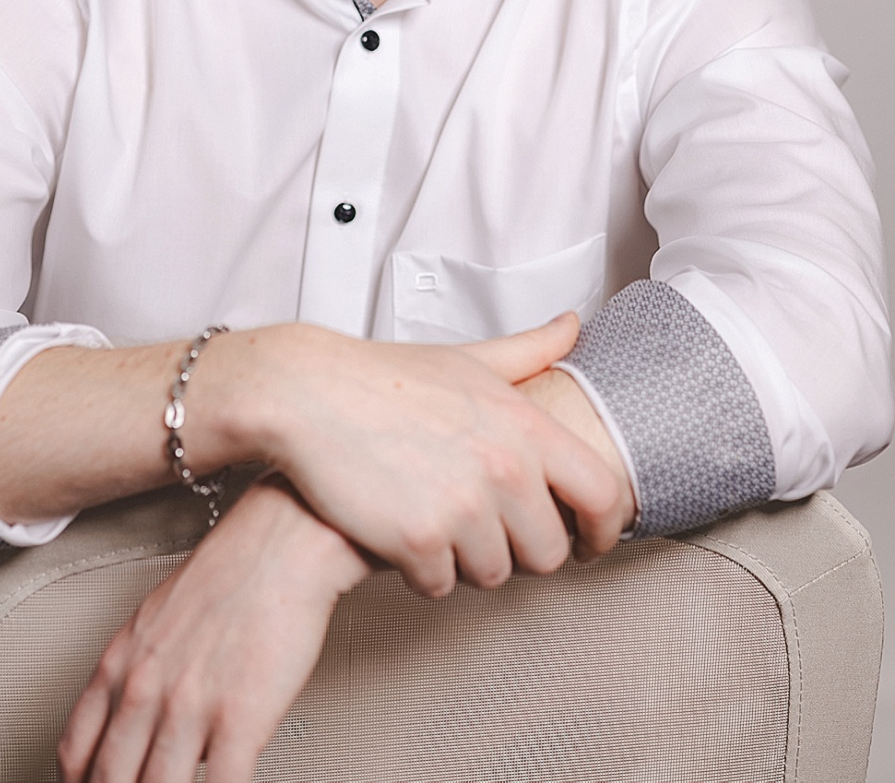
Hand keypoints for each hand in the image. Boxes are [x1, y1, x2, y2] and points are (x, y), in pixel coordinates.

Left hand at [57, 477, 368, 782]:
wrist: (283, 541)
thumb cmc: (234, 569)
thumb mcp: (161, 614)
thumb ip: (143, 669)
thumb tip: (143, 719)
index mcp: (122, 661)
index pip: (76, 751)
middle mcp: (146, 687)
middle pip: (110, 781)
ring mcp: (190, 707)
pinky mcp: (240, 721)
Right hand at [197, 313, 629, 598]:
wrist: (307, 392)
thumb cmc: (384, 376)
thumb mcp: (466, 358)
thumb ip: (528, 350)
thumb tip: (572, 326)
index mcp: (523, 424)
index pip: (602, 493)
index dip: (606, 528)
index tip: (589, 541)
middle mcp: (503, 467)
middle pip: (548, 552)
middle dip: (521, 552)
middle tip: (486, 532)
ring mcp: (461, 506)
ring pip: (493, 575)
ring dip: (467, 562)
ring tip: (437, 524)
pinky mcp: (416, 539)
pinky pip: (438, 586)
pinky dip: (421, 571)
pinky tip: (401, 535)